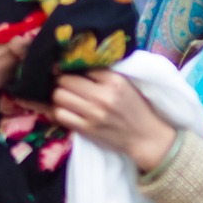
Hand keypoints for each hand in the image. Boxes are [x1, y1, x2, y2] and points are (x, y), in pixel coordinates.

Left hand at [50, 70, 176, 170]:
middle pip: (65, 81)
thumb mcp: (124, 84)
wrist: (144, 136)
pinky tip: (63, 110)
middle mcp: (103, 96)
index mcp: (114, 81)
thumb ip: (103, 74)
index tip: (66, 70)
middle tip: (62, 84)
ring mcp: (94, 113)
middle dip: (60, 81)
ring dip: (57, 96)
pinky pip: (60, 115)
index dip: (71, 68)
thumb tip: (75, 66)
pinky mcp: (87, 128)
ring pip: (59, 96)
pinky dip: (57, 111)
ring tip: (63, 97)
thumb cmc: (134, 108)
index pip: (82, 67)